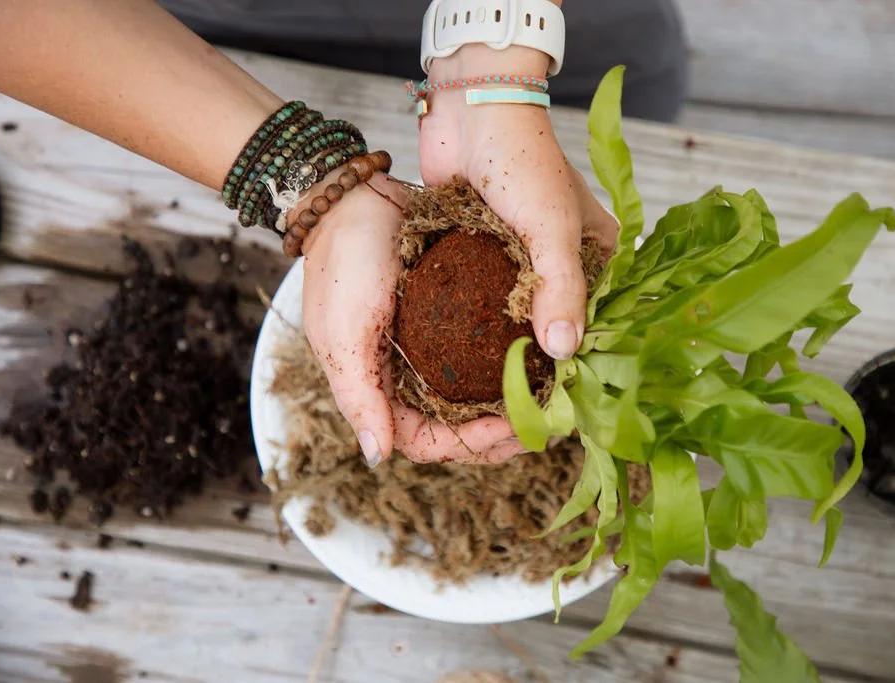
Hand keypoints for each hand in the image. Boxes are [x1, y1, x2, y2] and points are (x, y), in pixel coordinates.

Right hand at [298, 171, 524, 465]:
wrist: (356, 195)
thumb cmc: (343, 263)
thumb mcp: (344, 334)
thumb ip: (358, 396)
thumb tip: (376, 458)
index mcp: (379, 388)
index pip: (428, 441)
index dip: (470, 444)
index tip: (512, 428)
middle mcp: (407, 376)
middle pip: (459, 425)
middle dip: (502, 431)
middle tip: (547, 421)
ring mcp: (430, 348)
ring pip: (477, 394)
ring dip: (513, 400)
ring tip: (552, 396)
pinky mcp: (450, 318)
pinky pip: (484, 351)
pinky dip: (510, 360)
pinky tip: (541, 353)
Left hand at [417, 45, 619, 451]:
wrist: (471, 108)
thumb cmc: (522, 159)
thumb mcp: (549, 227)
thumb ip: (559, 289)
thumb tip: (566, 352)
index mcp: (600, 255)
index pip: (601, 324)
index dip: (585, 365)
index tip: (562, 406)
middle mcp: (565, 264)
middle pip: (560, 330)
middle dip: (543, 371)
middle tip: (521, 414)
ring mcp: (523, 264)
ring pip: (521, 323)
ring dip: (509, 356)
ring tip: (492, 402)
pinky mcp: (487, 260)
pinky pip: (488, 306)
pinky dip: (481, 331)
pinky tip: (467, 365)